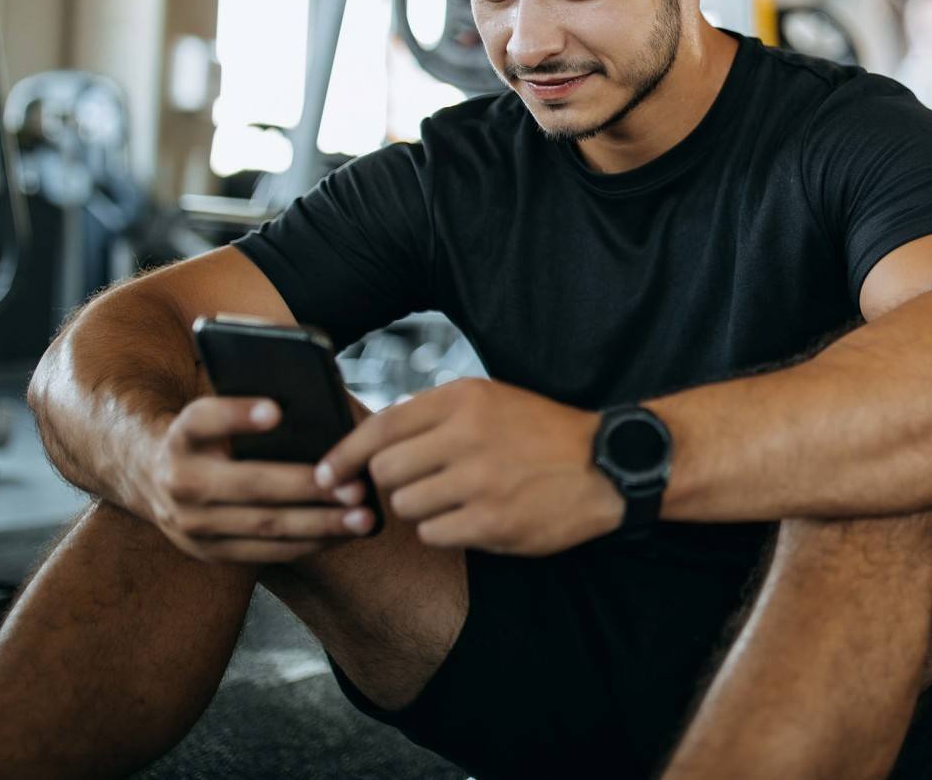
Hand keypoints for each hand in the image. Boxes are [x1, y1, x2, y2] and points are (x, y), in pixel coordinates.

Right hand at [139, 397, 376, 564]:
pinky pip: (266, 552)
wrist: (154, 477)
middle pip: (249, 484)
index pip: (203, 420)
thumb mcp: (219, 414)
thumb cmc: (213, 435)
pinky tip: (344, 533)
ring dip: (320, 524)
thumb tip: (326, 404)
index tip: (276, 410)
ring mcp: (190, 523)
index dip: (237, 415)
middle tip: (356, 486)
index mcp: (182, 434)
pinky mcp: (208, 552)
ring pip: (263, 525)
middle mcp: (180, 480)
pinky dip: (310, 543)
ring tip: (363, 517)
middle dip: (307, 487)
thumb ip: (258, 406)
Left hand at [313, 379, 624, 554]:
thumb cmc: (540, 433)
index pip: (380, 427)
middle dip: (392, 483)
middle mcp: (468, 435)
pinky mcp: (492, 521)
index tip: (326, 474)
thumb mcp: (490, 401)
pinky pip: (433, 533)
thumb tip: (367, 444)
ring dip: (420, 508)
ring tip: (456, 498)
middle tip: (419, 484)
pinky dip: (444, 530)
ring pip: (406, 505)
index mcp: (464, 398)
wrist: (606, 464)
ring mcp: (480, 480)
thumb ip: (433, 415)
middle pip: (385, 470)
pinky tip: (472, 516)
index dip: (343, 455)